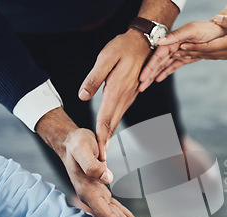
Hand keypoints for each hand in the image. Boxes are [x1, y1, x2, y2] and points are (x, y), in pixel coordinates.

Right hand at [35, 108, 148, 216]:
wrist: (69, 141)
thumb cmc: (77, 144)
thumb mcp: (83, 150)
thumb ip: (92, 165)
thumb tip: (107, 178)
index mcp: (88, 191)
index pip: (107, 214)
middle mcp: (91, 197)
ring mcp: (95, 195)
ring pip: (114, 216)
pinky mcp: (100, 190)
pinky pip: (114, 208)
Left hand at [79, 29, 151, 160]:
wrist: (144, 43)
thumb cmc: (123, 47)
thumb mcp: (105, 58)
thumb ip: (94, 78)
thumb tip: (82, 96)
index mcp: (116, 91)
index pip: (106, 119)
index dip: (101, 137)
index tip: (99, 153)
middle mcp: (124, 97)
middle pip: (112, 124)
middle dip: (105, 143)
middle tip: (101, 162)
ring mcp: (128, 97)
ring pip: (116, 120)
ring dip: (109, 136)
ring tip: (103, 151)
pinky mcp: (129, 94)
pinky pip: (119, 113)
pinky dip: (112, 125)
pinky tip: (108, 131)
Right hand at [139, 20, 226, 91]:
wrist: (219, 32)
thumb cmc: (206, 29)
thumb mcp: (192, 30)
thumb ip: (176, 36)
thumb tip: (161, 42)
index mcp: (172, 40)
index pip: (157, 56)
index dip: (149, 67)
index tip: (142, 77)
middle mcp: (173, 47)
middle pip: (157, 63)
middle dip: (148, 75)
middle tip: (139, 87)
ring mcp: (178, 53)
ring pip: (163, 67)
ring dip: (153, 76)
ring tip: (144, 86)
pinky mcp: (185, 58)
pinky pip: (172, 67)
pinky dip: (165, 73)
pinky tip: (157, 80)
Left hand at [173, 15, 226, 63]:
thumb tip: (217, 20)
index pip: (209, 46)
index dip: (193, 47)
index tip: (180, 47)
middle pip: (207, 53)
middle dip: (190, 53)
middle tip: (175, 53)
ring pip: (212, 56)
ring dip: (197, 55)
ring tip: (183, 55)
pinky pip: (219, 56)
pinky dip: (207, 55)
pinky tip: (203, 55)